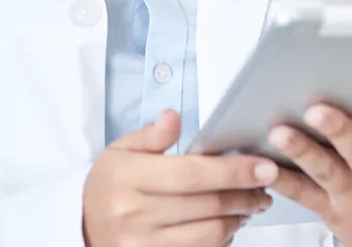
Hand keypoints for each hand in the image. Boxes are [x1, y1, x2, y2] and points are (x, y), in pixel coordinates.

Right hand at [83, 109, 279, 246]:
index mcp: (127, 178)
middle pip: (207, 204)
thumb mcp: (120, 151)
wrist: (85, 226)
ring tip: (252, 202)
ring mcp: (142, 244)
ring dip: (240, 216)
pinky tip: (231, 222)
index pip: (191, 174)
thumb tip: (173, 117)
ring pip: (210, 232)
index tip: (263, 166)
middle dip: (245, 193)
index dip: (232, 171)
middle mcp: (133, 214)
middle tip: (266, 183)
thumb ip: (150, 135)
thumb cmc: (111, 184)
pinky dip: (223, 238)